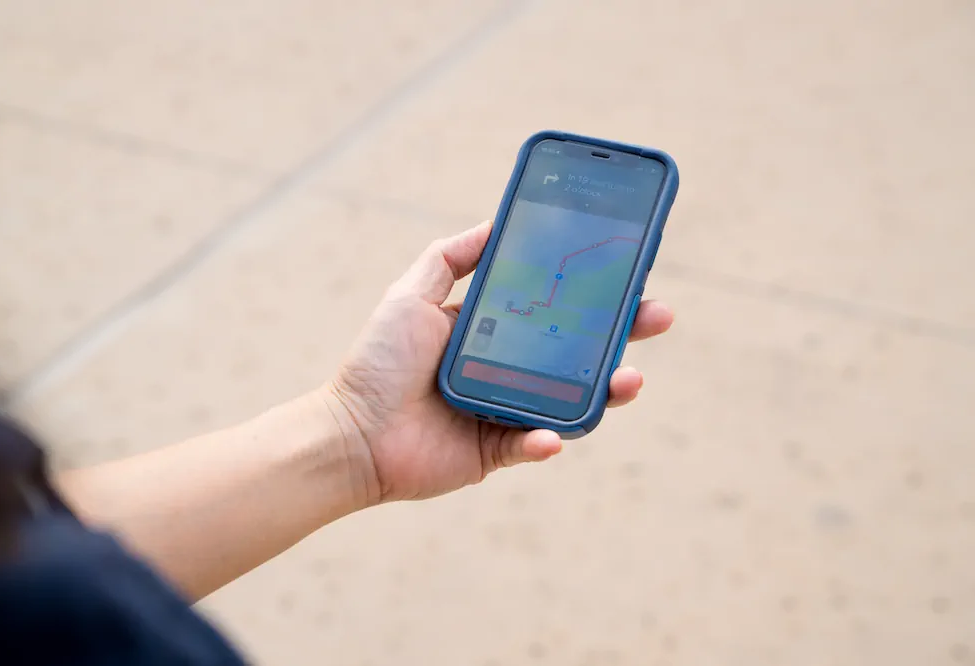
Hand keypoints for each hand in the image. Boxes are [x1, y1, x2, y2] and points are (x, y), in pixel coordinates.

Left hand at [324, 222, 672, 504]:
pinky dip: (547, 438)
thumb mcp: (410, 295)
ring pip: (570, 398)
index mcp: (491, 331)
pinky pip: (534, 443)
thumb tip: (492, 223)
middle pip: (576, 349)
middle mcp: (506, 368)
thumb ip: (448, 257)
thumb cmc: (376, 363)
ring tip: (630, 378)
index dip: (591, 293)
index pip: (552, 306)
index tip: (626, 273)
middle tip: (658, 315)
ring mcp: (506, 409)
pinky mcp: (498, 450)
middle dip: (621, 333)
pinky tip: (554, 433)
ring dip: (606, 389)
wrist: (350, 433)